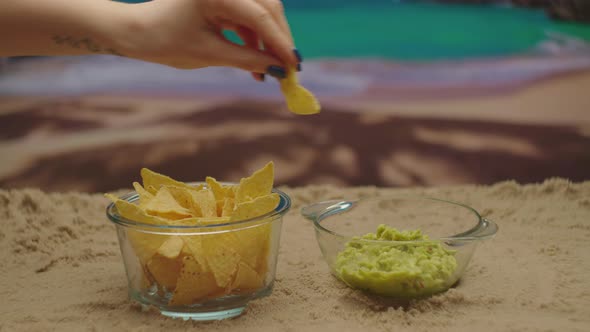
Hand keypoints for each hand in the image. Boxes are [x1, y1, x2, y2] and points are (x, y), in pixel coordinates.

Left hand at [120, 0, 300, 78]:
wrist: (136, 32)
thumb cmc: (165, 41)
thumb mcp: (210, 54)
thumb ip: (248, 60)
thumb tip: (281, 71)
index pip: (260, 15)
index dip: (280, 41)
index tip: (294, 65)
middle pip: (267, 8)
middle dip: (279, 39)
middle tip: (291, 68)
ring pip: (261, 13)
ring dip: (269, 41)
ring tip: (272, 71)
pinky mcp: (223, 0)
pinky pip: (248, 18)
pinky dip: (255, 39)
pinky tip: (258, 63)